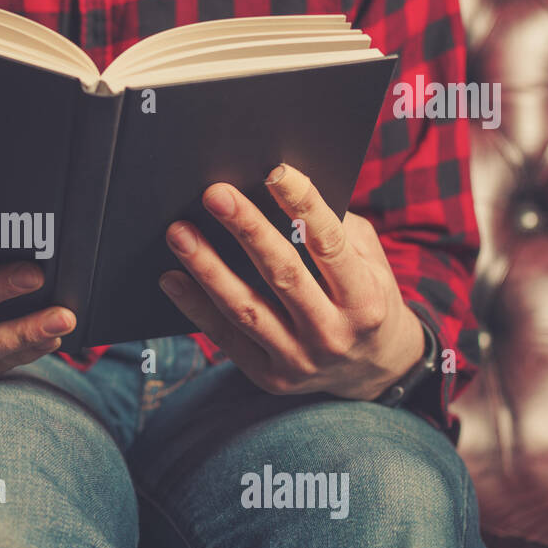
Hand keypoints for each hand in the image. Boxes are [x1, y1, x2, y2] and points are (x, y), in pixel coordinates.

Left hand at [159, 163, 426, 401]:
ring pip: (246, 309)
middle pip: (283, 274)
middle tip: (214, 193)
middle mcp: (334, 333)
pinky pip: (225, 338)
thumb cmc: (366, 295)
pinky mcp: (270, 377)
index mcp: (366, 298)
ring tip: (179, 233)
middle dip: (247, 229)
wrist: (375, 370)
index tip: (275, 171)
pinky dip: (195, 307)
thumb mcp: (370, 261)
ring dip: (208, 268)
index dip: (304, 205)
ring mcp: (300, 360)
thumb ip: (335, 229)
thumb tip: (277, 187)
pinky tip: (171, 277)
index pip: (330, 245)